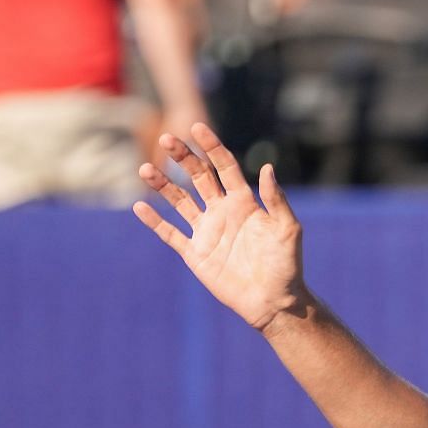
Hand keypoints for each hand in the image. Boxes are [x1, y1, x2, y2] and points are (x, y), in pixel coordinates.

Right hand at [131, 124, 306, 332]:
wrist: (274, 300)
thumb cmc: (287, 265)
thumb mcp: (287, 229)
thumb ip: (276, 199)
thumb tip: (267, 167)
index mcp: (244, 202)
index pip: (224, 167)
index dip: (211, 147)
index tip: (197, 127)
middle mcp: (223, 212)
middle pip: (198, 177)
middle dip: (182, 157)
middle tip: (167, 138)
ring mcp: (207, 231)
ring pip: (179, 200)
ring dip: (162, 184)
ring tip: (145, 168)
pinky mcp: (195, 253)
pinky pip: (170, 234)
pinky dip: (155, 222)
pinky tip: (139, 207)